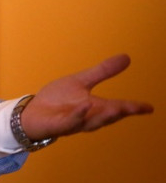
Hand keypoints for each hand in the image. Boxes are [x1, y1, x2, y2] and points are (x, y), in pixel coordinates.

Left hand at [20, 54, 153, 140]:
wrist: (33, 113)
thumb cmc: (58, 100)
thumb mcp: (81, 81)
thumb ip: (102, 71)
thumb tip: (127, 57)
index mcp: (95, 107)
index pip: (118, 107)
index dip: (134, 108)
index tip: (149, 107)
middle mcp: (88, 117)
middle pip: (107, 116)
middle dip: (120, 112)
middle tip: (132, 107)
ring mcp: (74, 122)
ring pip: (92, 121)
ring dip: (103, 116)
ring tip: (116, 108)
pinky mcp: (58, 125)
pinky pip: (70, 122)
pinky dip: (78, 115)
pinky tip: (84, 105)